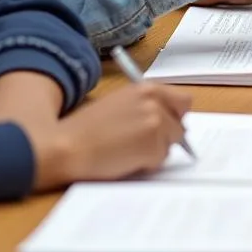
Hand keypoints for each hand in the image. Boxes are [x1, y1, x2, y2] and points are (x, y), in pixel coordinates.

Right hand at [24, 82, 191, 189]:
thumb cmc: (87, 128)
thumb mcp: (120, 103)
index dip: (175, 116)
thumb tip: (168, 119)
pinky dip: (147, 164)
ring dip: (156, 151)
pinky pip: (161, 160)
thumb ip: (145, 105)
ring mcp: (156, 123)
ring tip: (127, 150)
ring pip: (172, 144)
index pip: (183, 101)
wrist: (68, 146)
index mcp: (147, 87)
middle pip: (181, 125)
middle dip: (167, 136)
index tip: (166, 125)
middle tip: (142, 144)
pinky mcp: (153, 146)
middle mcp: (155, 101)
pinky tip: (125, 159)